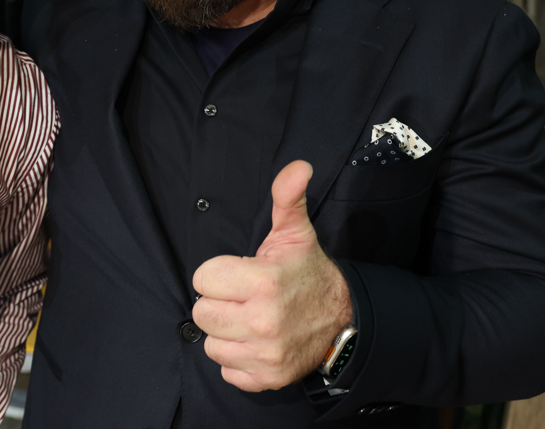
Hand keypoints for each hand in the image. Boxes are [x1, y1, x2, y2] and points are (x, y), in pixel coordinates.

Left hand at [192, 160, 352, 391]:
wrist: (342, 318)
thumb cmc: (306, 272)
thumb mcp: (294, 232)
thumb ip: (287, 197)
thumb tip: (298, 166)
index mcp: (263, 282)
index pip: (203, 279)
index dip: (218, 274)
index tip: (239, 273)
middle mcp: (263, 322)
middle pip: (202, 313)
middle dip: (219, 302)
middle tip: (242, 297)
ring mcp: (265, 354)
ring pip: (211, 343)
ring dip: (226, 332)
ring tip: (249, 318)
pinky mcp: (267, 378)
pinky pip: (226, 369)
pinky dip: (237, 358)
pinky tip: (255, 342)